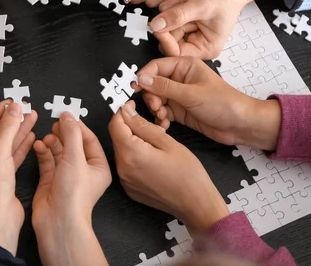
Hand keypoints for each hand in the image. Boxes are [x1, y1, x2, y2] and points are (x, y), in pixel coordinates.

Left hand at [0, 101, 36, 254]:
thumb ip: (8, 127)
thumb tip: (15, 108)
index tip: (10, 102)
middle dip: (10, 121)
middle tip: (24, 108)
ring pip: (3, 144)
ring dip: (18, 131)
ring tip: (32, 117)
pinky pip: (9, 155)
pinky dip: (20, 145)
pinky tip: (31, 135)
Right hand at [32, 113, 110, 265]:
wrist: (58, 220)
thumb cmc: (74, 195)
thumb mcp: (75, 158)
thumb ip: (71, 134)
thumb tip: (68, 115)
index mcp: (98, 167)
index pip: (89, 140)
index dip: (78, 127)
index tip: (66, 116)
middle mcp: (83, 171)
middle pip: (73, 144)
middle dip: (63, 133)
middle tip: (54, 124)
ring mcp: (66, 175)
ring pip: (59, 151)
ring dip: (52, 142)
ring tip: (47, 137)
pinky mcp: (50, 180)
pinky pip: (47, 160)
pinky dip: (43, 151)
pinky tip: (39, 146)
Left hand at [109, 101, 229, 233]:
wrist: (196, 205)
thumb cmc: (188, 173)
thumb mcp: (167, 142)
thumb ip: (142, 125)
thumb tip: (126, 112)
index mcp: (131, 153)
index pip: (115, 125)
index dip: (122, 112)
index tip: (131, 106)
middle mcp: (122, 168)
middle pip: (117, 138)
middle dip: (128, 127)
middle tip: (150, 127)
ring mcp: (124, 180)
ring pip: (121, 151)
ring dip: (131, 143)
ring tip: (153, 144)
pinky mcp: (129, 188)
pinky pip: (125, 166)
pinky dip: (133, 157)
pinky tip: (151, 159)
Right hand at [135, 57, 280, 150]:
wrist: (241, 125)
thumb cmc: (221, 103)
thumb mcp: (190, 94)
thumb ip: (163, 86)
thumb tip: (140, 78)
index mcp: (184, 66)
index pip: (156, 66)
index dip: (145, 77)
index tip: (136, 89)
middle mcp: (179, 79)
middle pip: (153, 84)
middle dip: (151, 97)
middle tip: (157, 108)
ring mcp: (179, 95)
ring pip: (156, 99)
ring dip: (155, 109)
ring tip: (162, 118)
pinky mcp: (180, 111)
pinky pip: (162, 112)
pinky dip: (160, 118)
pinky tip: (164, 125)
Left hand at [149, 0, 300, 58]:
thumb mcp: (201, 5)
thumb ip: (177, 16)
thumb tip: (155, 26)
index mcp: (205, 47)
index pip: (176, 52)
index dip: (165, 40)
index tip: (157, 24)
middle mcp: (196, 41)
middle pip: (168, 39)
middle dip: (171, 20)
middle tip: (182, 4)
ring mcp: (189, 29)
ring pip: (165, 24)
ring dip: (173, 8)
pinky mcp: (183, 17)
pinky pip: (166, 13)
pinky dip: (173, 3)